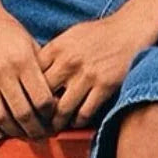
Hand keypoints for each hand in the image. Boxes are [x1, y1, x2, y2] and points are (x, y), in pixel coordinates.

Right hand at [0, 0, 55, 140]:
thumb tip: (55, 95)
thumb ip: (40, 67)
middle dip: (35, 130)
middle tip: (41, 136)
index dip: (50, 114)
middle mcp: (2, 71)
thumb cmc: (4, 27)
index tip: (53, 119)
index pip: (41, 99)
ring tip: (22, 135)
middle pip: (22, 113)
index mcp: (22, 60)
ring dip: (13, 132)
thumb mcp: (28, 41)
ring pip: (0, 117)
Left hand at [38, 0, 157, 132]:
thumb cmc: (98, 34)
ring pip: (62, 109)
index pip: (32, 75)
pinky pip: (85, 112)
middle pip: (43, 94)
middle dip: (38, 110)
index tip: (27, 102)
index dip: (27, 91)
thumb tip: (35, 72)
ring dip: (57, 122)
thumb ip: (53, 53)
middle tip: (36, 121)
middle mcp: (69, 62)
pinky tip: (75, 121)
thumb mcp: (70, 36)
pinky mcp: (104, 86)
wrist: (129, 30)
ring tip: (54, 127)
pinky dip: (77, 121)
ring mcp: (87, 75)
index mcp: (57, 48)